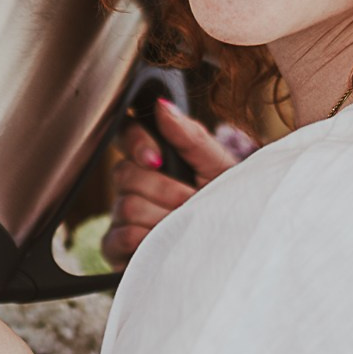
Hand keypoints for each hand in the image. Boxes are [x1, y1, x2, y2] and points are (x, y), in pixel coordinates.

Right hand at [102, 99, 242, 267]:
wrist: (235, 247)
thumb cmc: (228, 203)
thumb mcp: (218, 167)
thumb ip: (190, 137)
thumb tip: (161, 106)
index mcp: (153, 158)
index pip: (125, 133)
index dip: (136, 143)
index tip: (158, 159)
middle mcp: (132, 185)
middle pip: (123, 173)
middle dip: (163, 189)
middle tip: (189, 201)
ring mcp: (122, 216)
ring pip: (125, 206)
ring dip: (161, 219)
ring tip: (184, 227)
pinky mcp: (117, 248)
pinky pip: (119, 237)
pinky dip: (145, 241)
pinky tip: (164, 244)